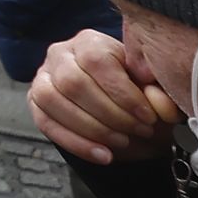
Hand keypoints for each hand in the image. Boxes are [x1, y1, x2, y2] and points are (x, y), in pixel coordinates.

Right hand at [28, 25, 179, 165]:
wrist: (125, 115)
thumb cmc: (139, 97)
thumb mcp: (155, 93)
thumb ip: (160, 96)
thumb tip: (161, 105)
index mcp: (89, 42)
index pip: (96, 61)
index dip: (123, 92)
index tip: (148, 116)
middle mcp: (60, 54)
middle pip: (72, 82)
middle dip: (110, 114)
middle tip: (138, 130)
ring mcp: (43, 77)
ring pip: (52, 100)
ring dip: (91, 128)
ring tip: (121, 141)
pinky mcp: (36, 103)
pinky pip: (45, 123)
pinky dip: (76, 143)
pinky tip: (103, 155)